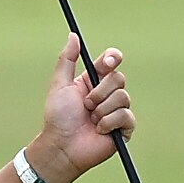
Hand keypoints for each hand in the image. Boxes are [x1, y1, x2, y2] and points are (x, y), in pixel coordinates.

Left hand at [26, 32, 133, 182]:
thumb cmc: (57, 118)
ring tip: (90, 120)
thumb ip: (67, 60)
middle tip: (86, 105)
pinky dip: (109, 123)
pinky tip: (99, 130)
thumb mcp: (60, 85)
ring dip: (102, 110)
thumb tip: (73, 36)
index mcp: (94, 81)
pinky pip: (126, 116)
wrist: (61, 146)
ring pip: (123, 97)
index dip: (113, 59)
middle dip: (100, 92)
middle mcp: (107, 94)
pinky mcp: (124, 127)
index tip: (107, 63)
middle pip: (119, 79)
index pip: (112, 61)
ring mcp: (117, 110)